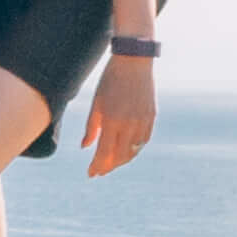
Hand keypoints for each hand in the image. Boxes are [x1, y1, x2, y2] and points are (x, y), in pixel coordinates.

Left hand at [81, 49, 155, 174]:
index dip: (97, 166)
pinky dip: (134, 148)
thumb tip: (85, 147)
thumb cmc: (110, 81)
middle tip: (100, 170)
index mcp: (112, 121)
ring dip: (122, 160)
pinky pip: (143, 140)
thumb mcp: (96, 103)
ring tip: (112, 162)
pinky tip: (127, 149)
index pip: (104, 153)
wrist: (133, 61)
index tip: (91, 174)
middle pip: (119, 156)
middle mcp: (129, 125)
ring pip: (133, 151)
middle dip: (109, 166)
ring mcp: (143, 122)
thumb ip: (91, 128)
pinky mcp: (151, 117)